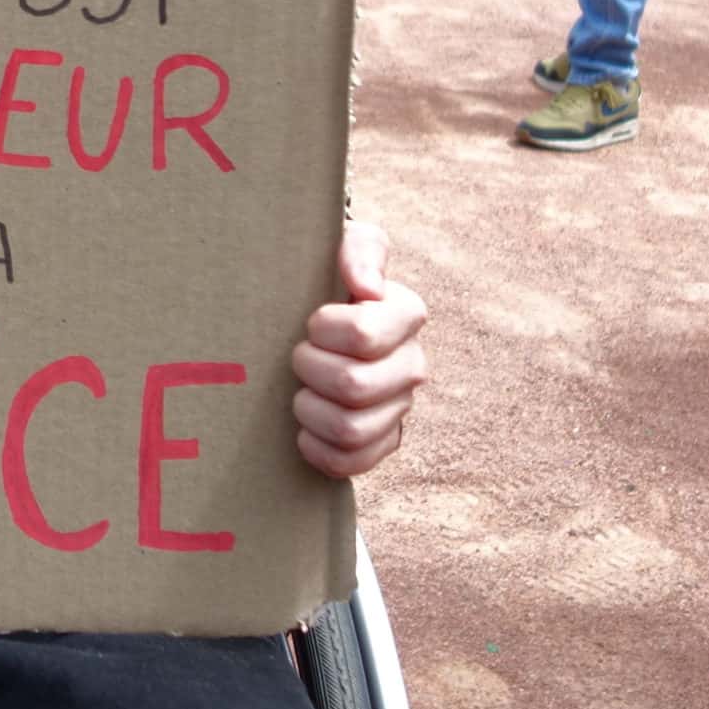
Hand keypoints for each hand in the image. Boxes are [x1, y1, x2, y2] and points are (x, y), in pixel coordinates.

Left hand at [291, 219, 428, 478]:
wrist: (302, 320)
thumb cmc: (320, 278)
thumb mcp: (338, 244)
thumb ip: (359, 248)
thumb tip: (367, 288)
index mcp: (405, 313)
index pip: (362, 334)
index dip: (322, 330)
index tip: (310, 320)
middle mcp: (412, 364)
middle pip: (353, 386)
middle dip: (309, 370)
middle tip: (297, 357)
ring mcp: (399, 408)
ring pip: (350, 429)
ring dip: (309, 410)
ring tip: (299, 391)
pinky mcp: (384, 443)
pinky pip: (352, 463)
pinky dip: (318, 450)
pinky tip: (304, 430)